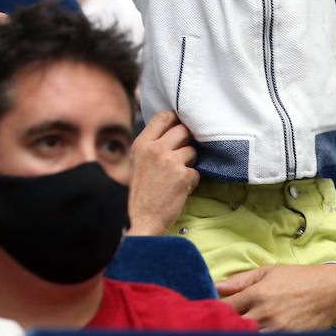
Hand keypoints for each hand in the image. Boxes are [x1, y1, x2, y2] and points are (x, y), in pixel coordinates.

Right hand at [127, 110, 199, 234]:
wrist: (144, 219)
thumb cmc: (143, 192)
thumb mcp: (139, 161)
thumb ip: (153, 144)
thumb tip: (175, 128)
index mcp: (141, 144)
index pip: (163, 117)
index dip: (176, 120)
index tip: (179, 128)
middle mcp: (154, 149)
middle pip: (183, 129)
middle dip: (187, 142)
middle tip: (182, 155)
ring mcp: (169, 161)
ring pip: (193, 150)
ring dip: (190, 162)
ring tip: (178, 175)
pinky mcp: (183, 175)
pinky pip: (196, 170)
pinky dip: (192, 180)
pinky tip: (180, 188)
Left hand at [216, 263, 335, 330]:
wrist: (331, 290)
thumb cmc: (298, 278)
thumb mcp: (268, 272)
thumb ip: (240, 280)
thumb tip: (216, 286)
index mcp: (257, 294)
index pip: (225, 308)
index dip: (214, 312)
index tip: (209, 314)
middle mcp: (266, 313)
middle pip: (234, 328)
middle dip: (224, 328)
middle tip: (217, 329)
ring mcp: (279, 330)